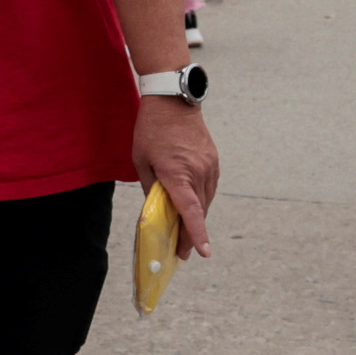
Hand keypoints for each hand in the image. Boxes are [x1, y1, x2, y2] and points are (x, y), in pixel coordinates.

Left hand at [132, 95, 220, 250]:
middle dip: (191, 235)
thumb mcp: (142, 162)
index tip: (203, 252)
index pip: (190, 210)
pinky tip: (192, 207)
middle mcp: (198, 172)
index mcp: (177, 173)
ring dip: (197, 218)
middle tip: (182, 253)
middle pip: (198, 212)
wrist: (173, 101)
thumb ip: (150, 189)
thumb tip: (156, 212)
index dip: (196, 233)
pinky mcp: (213, 161)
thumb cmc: (151, 131)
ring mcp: (209, 167)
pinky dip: (201, 201)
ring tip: (186, 234)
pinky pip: (209, 188)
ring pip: (205, 202)